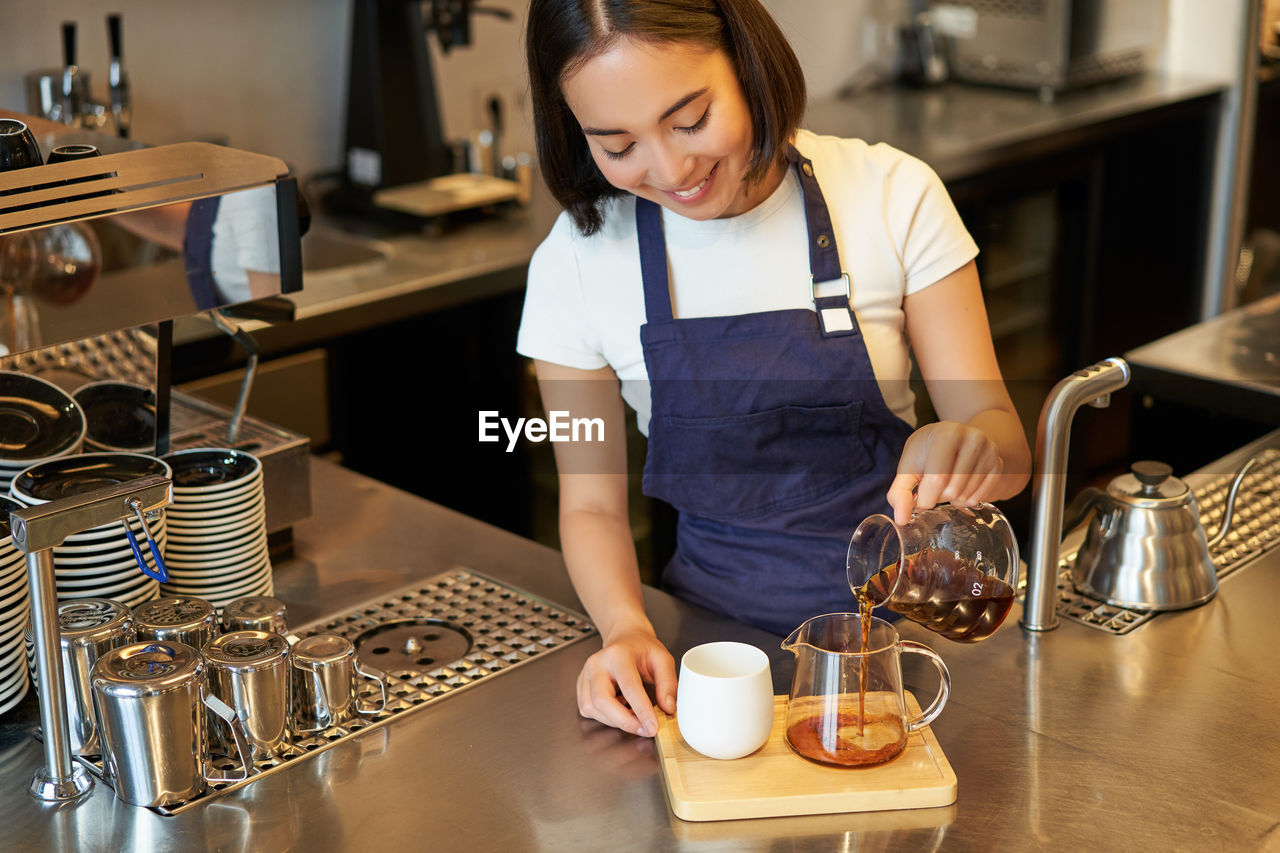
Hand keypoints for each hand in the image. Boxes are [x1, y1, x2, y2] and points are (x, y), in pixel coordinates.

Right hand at [576, 628, 676, 737]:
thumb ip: (668, 683)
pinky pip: (589, 710)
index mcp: (617, 655)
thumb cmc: (642, 649)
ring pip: (593, 709)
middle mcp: (596, 664)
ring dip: (616, 721)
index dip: (641, 709)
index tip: (653, 726)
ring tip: (636, 718)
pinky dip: (607, 718)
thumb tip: (668, 708)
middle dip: (624, 721)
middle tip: (645, 729)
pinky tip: (621, 710)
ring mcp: (585, 676)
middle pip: (602, 700)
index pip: (628, 686)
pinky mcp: (581, 688)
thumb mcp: (662, 659)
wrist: (624, 639)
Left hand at [887, 420, 1004, 524]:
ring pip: (966, 496)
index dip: (924, 498)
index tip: (919, 498)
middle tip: (934, 485)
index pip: (937, 479)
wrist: (955, 438)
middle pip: (952, 490)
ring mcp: (990, 451)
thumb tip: (901, 519)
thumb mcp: (909, 466)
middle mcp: (973, 438)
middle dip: (937, 497)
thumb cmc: (927, 452)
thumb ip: (900, 492)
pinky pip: (979, 498)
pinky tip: (959, 485)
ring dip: (951, 499)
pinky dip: (964, 499)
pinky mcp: (998, 465)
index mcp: (947, 433)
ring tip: (947, 483)